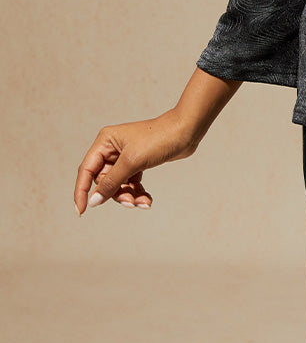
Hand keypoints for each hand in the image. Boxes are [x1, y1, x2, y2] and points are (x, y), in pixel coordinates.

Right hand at [74, 110, 195, 214]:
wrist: (187, 132)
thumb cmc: (159, 139)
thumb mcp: (132, 162)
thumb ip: (110, 182)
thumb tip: (93, 201)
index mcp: (105, 141)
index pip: (86, 170)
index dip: (81, 191)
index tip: (81, 211)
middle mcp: (112, 148)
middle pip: (103, 180)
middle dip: (116, 194)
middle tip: (130, 203)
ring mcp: (125, 156)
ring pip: (118, 184)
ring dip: (128, 196)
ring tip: (143, 203)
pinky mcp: (138, 163)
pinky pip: (131, 183)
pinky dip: (137, 193)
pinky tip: (147, 200)